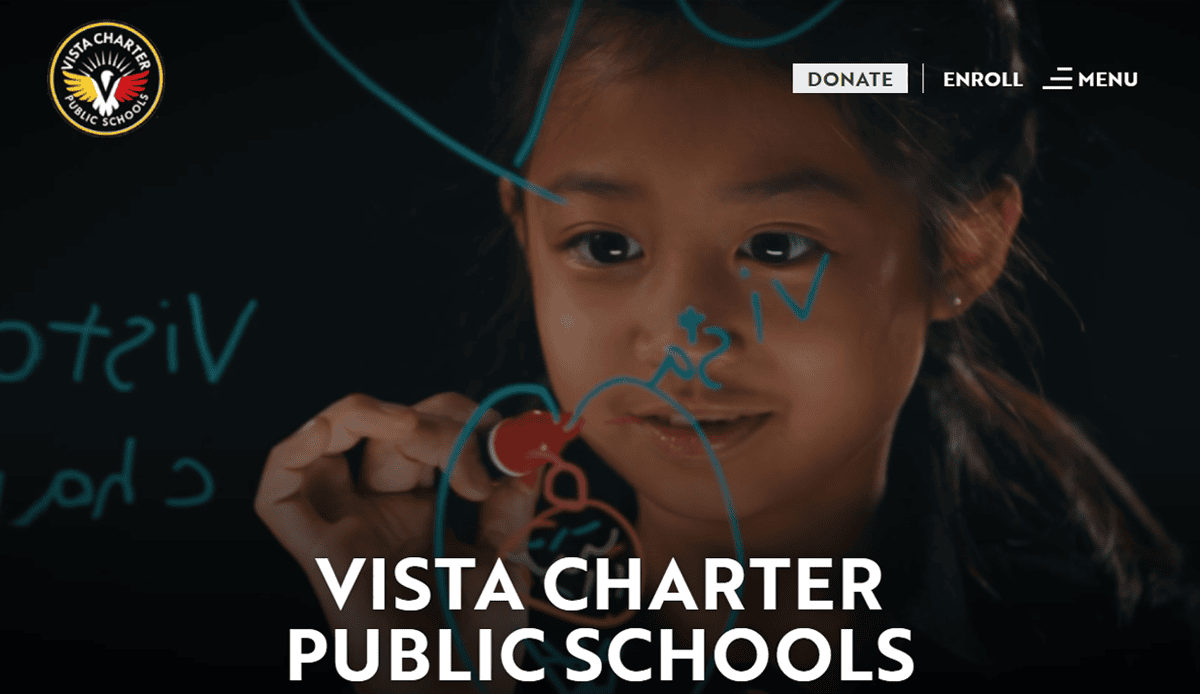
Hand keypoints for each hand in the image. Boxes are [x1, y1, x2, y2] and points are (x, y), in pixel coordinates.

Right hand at [255, 392, 539, 693]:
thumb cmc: (481, 644)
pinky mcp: (320, 555)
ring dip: (364, 413)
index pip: (432, 432)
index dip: (470, 425)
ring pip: (327, 440)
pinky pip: (277, 497)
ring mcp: (347, 529)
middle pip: (389, 427)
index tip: (515, 450)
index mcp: (423, 509)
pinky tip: (328, 432)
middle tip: (479, 467)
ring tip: (410, 430)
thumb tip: (523, 448)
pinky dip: (292, 452)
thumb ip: (508, 501)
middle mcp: (380, 512)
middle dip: (440, 424)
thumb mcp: (507, 557)